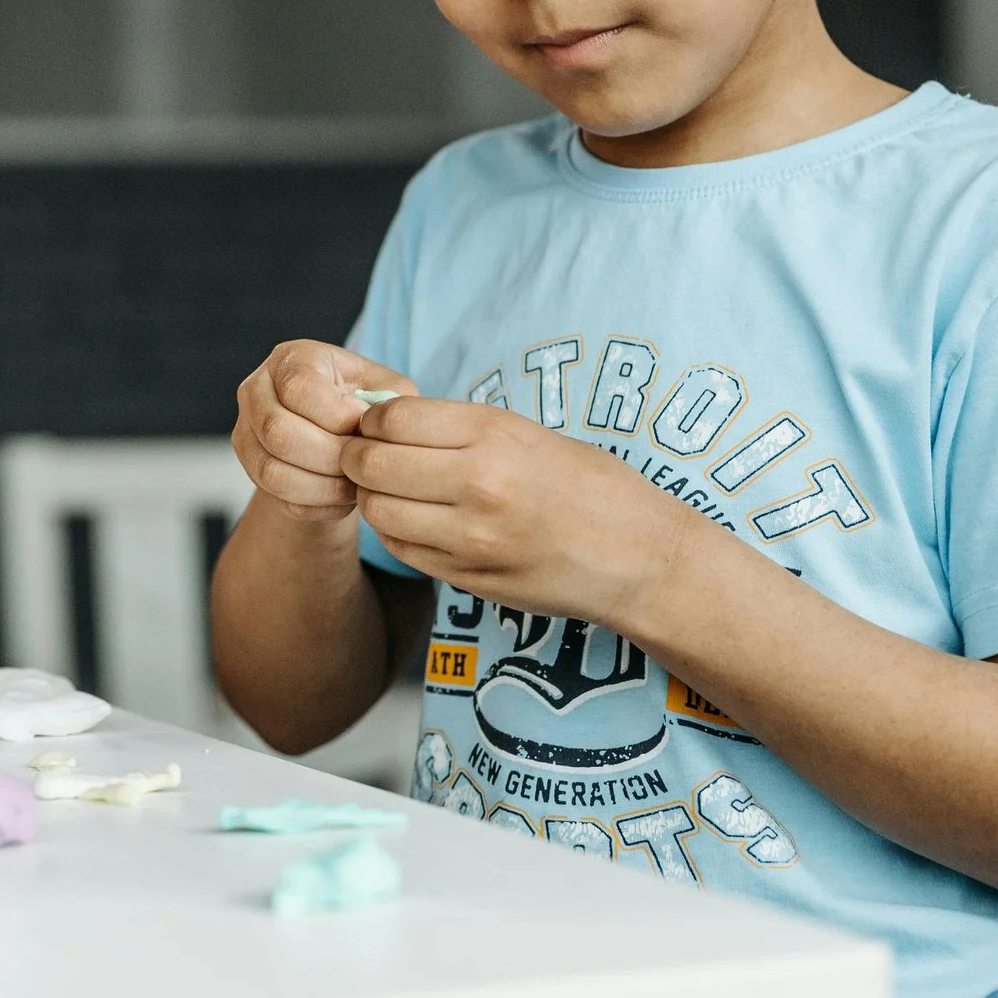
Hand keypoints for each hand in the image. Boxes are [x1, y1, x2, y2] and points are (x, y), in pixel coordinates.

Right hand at [233, 340, 416, 522]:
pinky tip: (343, 497)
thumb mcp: (385, 391)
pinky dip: (318, 504)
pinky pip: (279, 497)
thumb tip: (376, 431)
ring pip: (273, 472)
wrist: (338, 433)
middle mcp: (257, 389)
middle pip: (278, 432)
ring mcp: (246, 430)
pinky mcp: (250, 468)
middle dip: (330, 457)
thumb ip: (389, 403)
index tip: (367, 429)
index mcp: (291, 358)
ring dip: (324, 486)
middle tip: (363, 465)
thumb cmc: (365, 405)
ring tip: (357, 484)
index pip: (299, 389)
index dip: (337, 417)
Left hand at [342, 396, 701, 626]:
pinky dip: (396, 531)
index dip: (372, 421)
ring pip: (378, 511)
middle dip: (358, 457)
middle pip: (371, 465)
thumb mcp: (529, 434)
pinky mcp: (468, 578)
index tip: (378, 424)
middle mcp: (479, 484)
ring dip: (372, 496)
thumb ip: (458, 429)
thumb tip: (387, 421)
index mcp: (495, 435)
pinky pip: (403, 549)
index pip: (392, 420)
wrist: (639, 558)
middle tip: (367, 456)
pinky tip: (415, 520)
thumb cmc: (589, 485)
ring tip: (392, 489)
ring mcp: (471, 538)